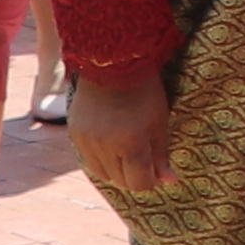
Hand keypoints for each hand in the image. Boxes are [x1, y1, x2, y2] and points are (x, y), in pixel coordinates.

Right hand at [70, 63, 173, 195]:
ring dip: (116, 169)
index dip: (149, 181)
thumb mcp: (159, 121)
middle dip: (134, 175)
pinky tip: (111, 142)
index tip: (155, 172)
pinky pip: (88, 159)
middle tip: (142, 160)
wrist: (112, 61)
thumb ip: (161, 155)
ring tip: (126, 151)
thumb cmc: (144, 90)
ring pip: (103, 173)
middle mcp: (105, 145)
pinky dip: (101, 158)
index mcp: (131, 142)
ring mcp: (87, 140)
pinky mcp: (74, 133)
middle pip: (120, 181)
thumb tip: (169, 182)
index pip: (139, 183)